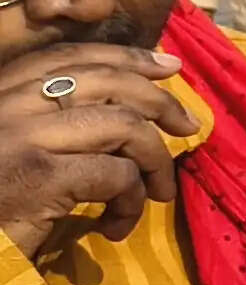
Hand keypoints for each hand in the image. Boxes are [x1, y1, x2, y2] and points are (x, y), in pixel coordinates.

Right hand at [0, 42, 197, 260]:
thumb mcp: (18, 150)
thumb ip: (56, 119)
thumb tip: (135, 92)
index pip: (68, 58)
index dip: (125, 57)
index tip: (169, 66)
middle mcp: (6, 106)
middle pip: (105, 82)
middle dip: (160, 101)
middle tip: (188, 127)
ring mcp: (22, 138)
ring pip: (123, 126)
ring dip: (155, 162)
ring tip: (158, 193)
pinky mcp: (40, 178)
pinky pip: (118, 174)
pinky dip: (132, 202)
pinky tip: (116, 227)